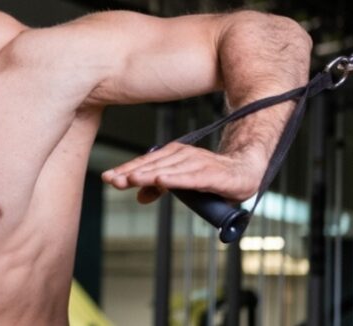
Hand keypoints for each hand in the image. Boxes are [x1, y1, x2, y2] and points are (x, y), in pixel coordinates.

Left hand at [100, 142, 261, 203]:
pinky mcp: (212, 174)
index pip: (145, 163)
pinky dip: (175, 179)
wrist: (244, 169)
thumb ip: (161, 188)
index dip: (127, 170)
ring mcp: (197, 163)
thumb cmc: (211, 175)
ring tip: (131, 180)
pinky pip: (190, 177)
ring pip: (168, 169)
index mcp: (173, 156)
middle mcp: (182, 156)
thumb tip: (140, 197)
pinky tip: (161, 181)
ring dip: (148, 175)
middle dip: (131, 173)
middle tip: (113, 180)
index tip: (108, 177)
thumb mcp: (183, 182)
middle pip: (152, 165)